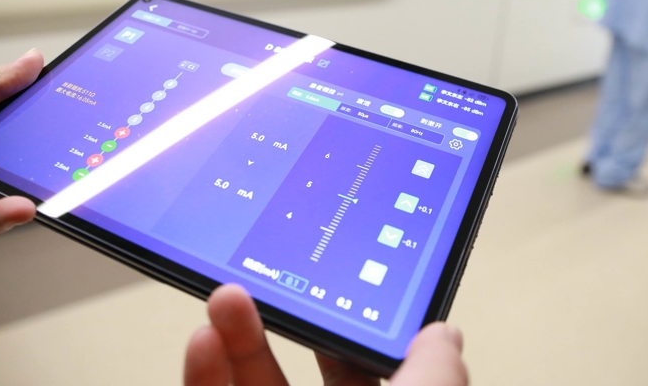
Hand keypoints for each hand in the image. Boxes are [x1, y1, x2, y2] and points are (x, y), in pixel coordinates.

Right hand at [185, 284, 468, 385]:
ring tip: (224, 295)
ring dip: (234, 337)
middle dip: (283, 317)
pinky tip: (203, 340)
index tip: (334, 280)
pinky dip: (204, 374)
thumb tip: (444, 333)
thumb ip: (437, 376)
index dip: (354, 324)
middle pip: (304, 369)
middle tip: (262, 274)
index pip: (369, 371)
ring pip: (251, 383)